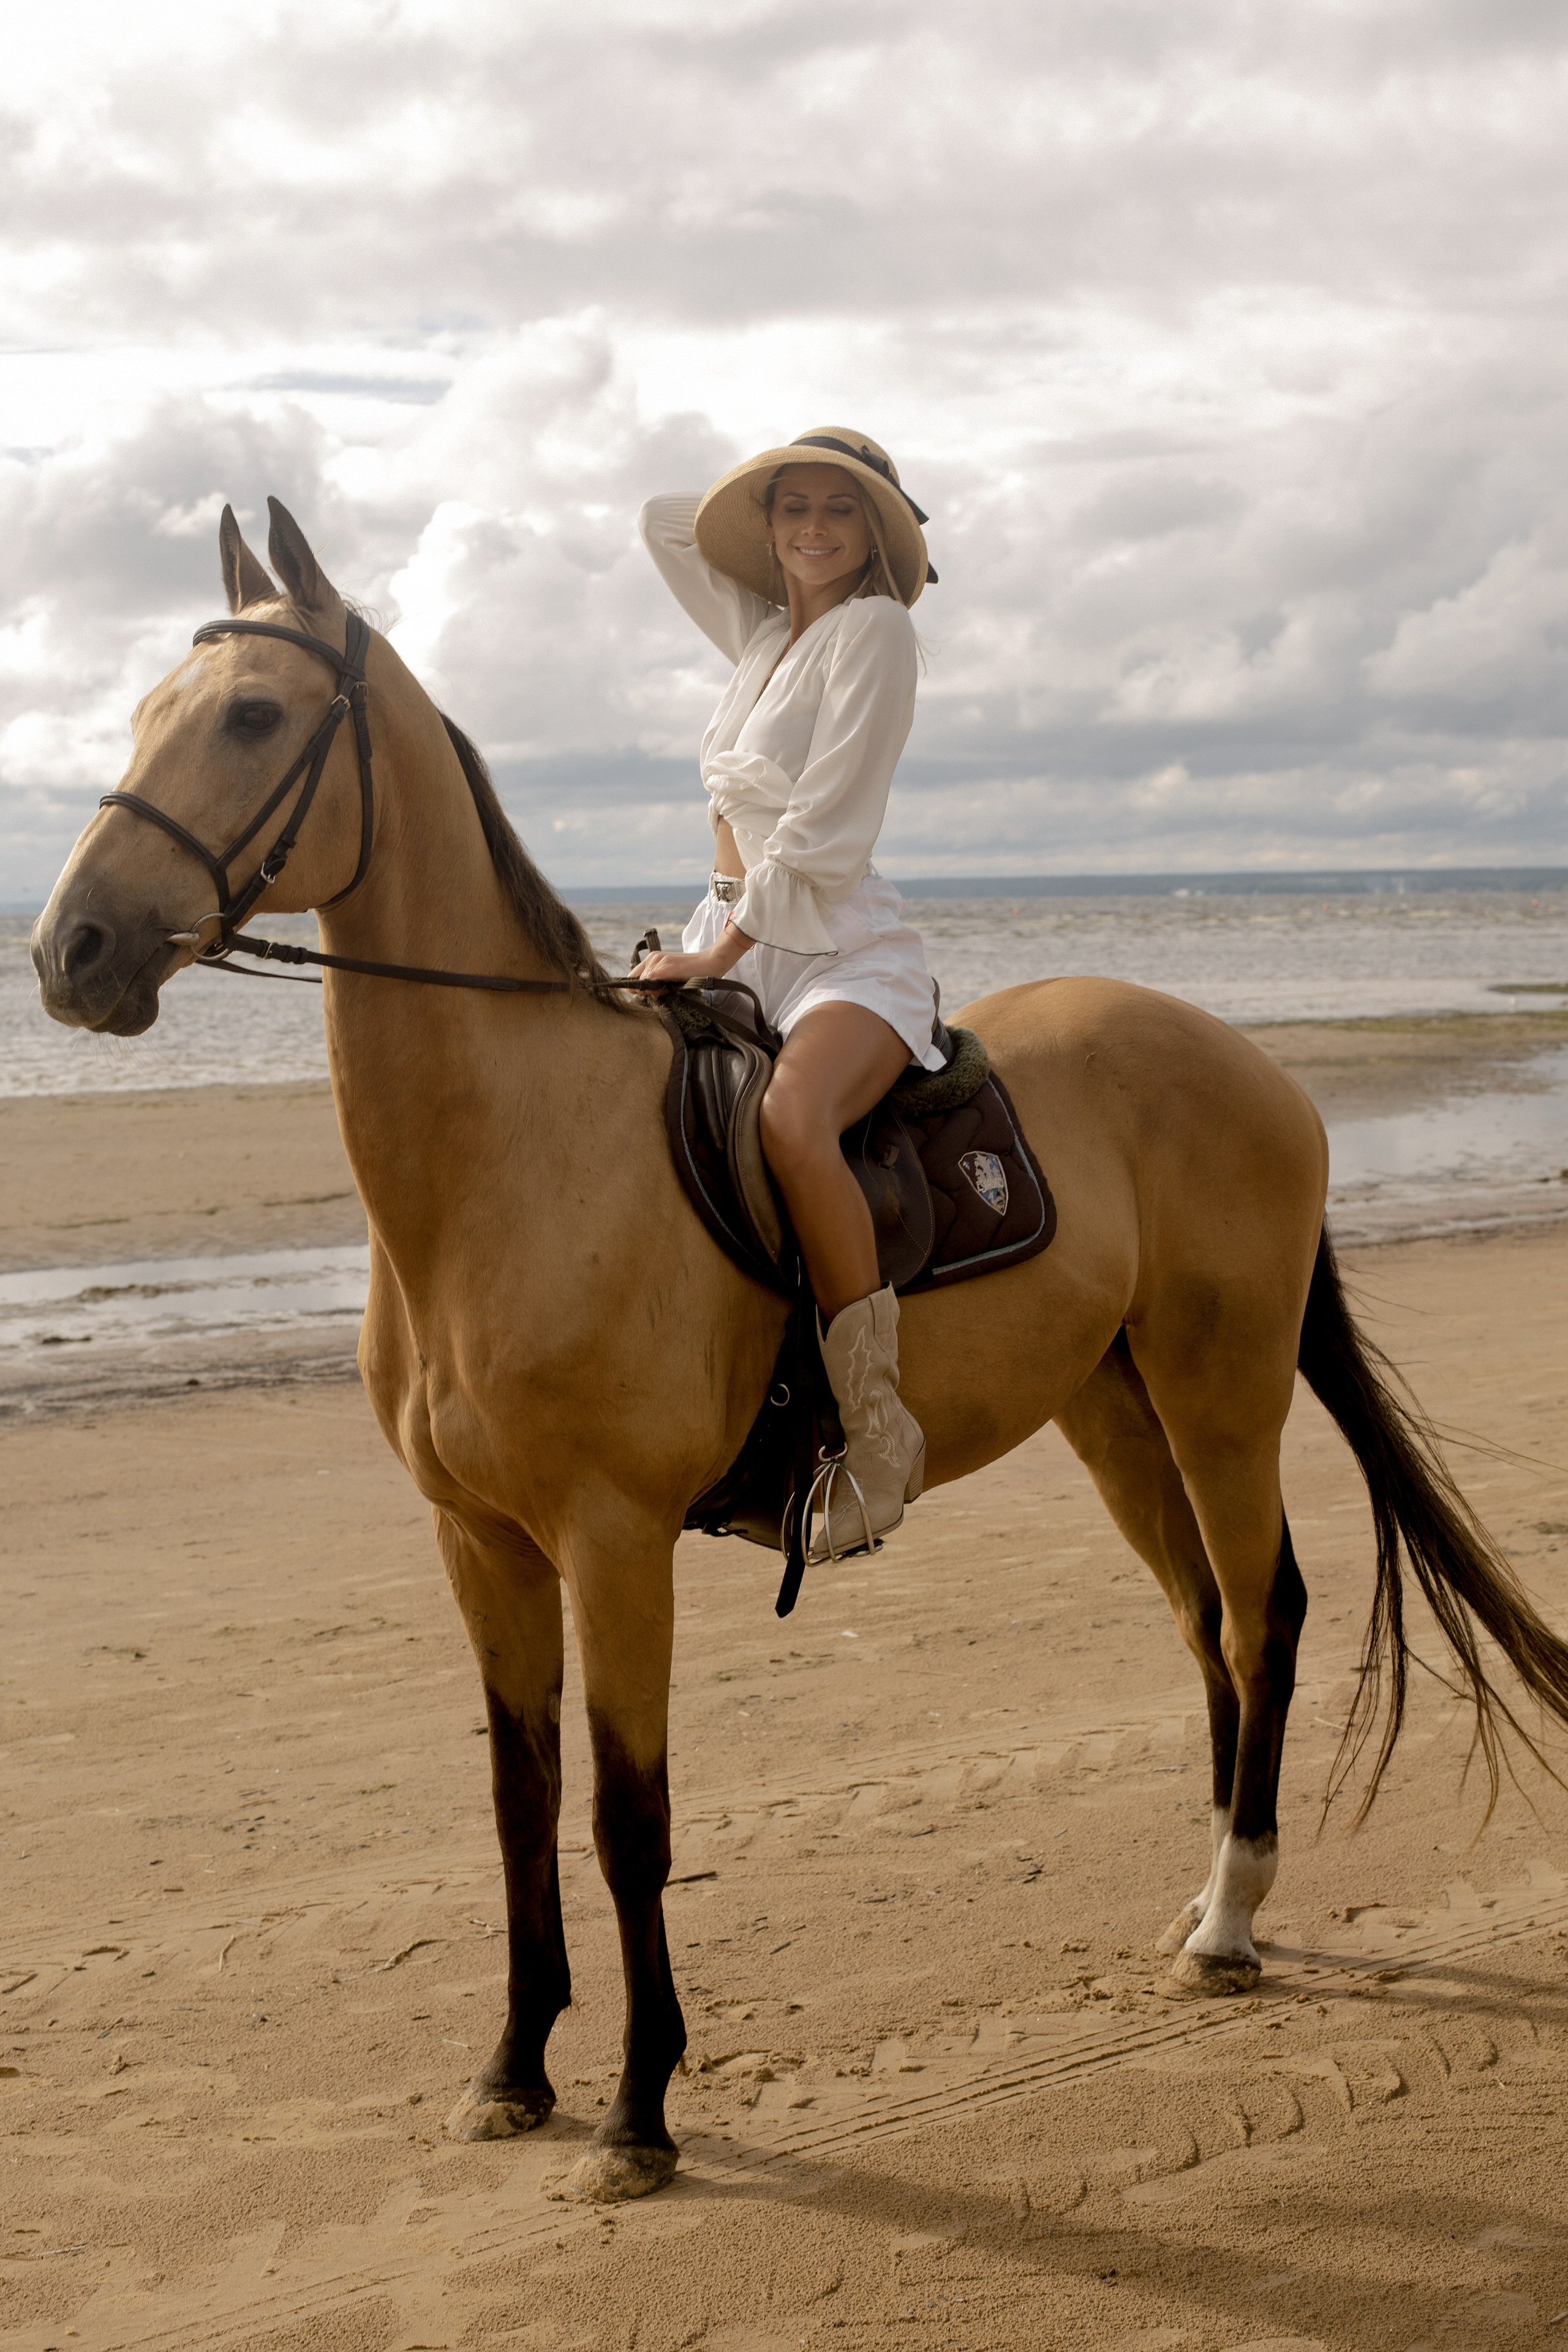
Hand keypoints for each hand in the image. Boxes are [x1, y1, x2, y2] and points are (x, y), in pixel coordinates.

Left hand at [632, 927, 751, 985]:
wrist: (710, 963)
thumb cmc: (694, 972)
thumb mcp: (671, 976)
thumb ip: (658, 982)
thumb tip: (646, 993)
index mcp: (654, 959)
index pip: (634, 976)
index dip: (638, 988)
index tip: (650, 993)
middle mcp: (653, 958)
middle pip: (634, 981)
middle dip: (644, 990)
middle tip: (662, 992)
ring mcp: (658, 961)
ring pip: (641, 983)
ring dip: (651, 991)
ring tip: (668, 989)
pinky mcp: (663, 968)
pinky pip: (648, 982)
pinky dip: (654, 989)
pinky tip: (667, 990)